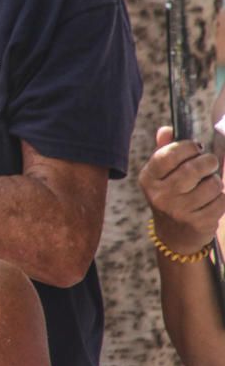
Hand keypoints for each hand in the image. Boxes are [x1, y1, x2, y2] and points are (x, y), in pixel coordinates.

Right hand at [139, 126, 224, 253]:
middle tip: (210, 163)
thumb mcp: (161, 175)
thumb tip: (166, 129)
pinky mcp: (197, 223)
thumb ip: (165, 150)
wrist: (174, 235)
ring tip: (209, 185)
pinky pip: (221, 201)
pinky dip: (221, 198)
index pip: (169, 154)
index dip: (188, 146)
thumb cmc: (171, 195)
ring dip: (216, 182)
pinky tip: (212, 201)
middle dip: (208, 161)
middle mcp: (160, 195)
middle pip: (194, 168)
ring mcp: (178, 211)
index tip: (196, 147)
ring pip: (211, 184)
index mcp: (148, 179)